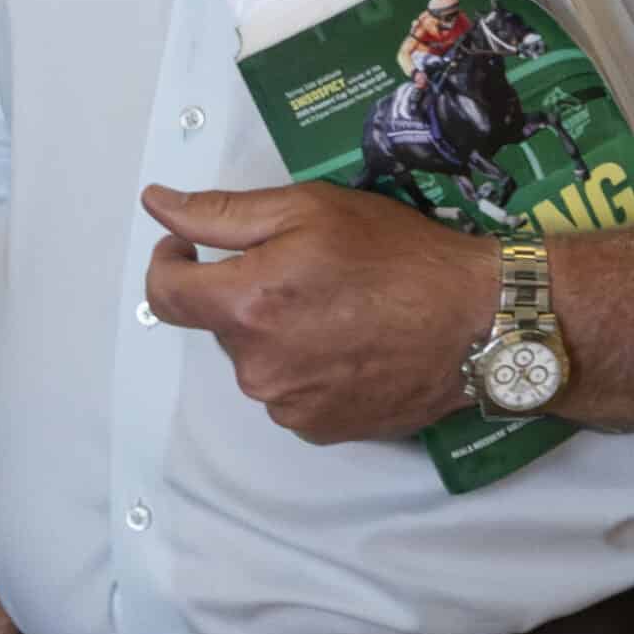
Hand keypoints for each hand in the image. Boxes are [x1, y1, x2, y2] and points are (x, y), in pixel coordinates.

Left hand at [142, 180, 490, 444]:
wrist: (475, 321)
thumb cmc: (398, 257)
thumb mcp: (309, 209)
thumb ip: (221, 212)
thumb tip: (158, 205)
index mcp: (247, 305)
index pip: (166, 295)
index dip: (170, 261)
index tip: (190, 246)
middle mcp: (258, 366)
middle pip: (221, 324)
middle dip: (246, 293)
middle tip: (306, 268)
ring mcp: (289, 405)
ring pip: (259, 359)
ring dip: (279, 331)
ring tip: (340, 306)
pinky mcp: (320, 428)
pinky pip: (292, 391)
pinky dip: (308, 365)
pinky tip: (351, 341)